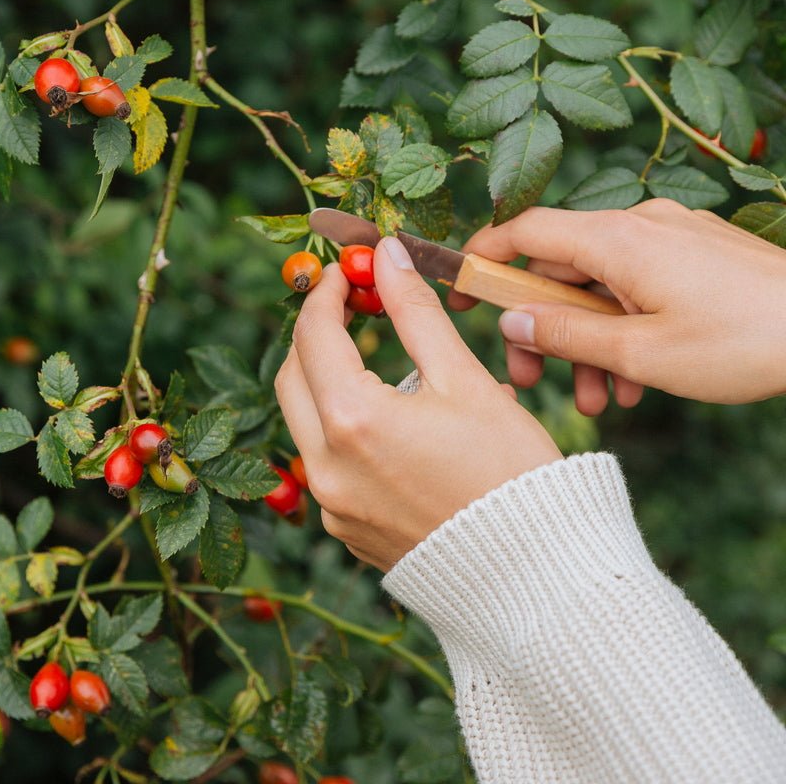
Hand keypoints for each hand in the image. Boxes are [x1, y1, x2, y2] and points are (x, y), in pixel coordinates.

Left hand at [275, 237, 561, 571]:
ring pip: (306, 422)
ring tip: (385, 365)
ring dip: (329, 382)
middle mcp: (326, 467)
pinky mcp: (346, 529)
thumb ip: (415, 313)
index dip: (329, 292)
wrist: (535, 571)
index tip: (350, 270)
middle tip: (355, 309)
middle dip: (317, 336)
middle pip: (293, 377)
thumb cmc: (511, 470)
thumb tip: (386, 256)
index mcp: (352, 421)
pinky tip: (396, 422)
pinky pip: (328, 464)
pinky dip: (346, 429)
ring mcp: (332, 505)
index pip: (314, 335)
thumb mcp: (464, 379)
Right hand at [448, 198, 785, 411]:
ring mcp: (673, 238)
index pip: (525, 231)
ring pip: (603, 285)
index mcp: (617, 240)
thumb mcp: (641, 353)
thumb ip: (566, 334)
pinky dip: (626, 327)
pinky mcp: (698, 255)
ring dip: (588, 340)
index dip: (483, 259)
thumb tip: (512, 320)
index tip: (461, 293)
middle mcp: (640, 226)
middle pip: (562, 267)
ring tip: (601, 400)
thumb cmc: (742, 342)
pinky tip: (639, 380)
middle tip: (533, 379)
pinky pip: (641, 285)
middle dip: (543, 327)